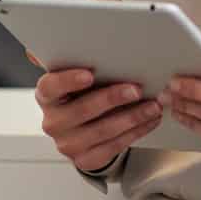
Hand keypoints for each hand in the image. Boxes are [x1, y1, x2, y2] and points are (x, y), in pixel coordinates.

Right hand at [27, 48, 163, 172]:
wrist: (82, 126)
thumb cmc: (80, 92)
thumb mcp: (74, 73)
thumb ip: (71, 56)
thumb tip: (62, 40)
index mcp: (47, 95)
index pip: (50, 86)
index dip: (68, 80)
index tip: (90, 74)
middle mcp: (53, 121)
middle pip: (81, 110)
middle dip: (112, 99)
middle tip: (136, 89)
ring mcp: (68, 144)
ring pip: (102, 131)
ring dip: (132, 117)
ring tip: (153, 105)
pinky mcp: (86, 159)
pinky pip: (114, 146)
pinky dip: (136, 131)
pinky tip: (150, 119)